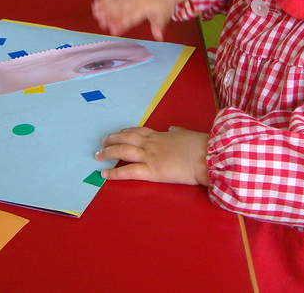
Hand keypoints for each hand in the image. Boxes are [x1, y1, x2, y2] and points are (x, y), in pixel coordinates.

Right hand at [92, 0, 187, 40]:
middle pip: (122, 8)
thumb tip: (159, 37)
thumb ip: (159, 26)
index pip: (132, 17)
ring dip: (105, 4)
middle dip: (110, 15)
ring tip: (95, 11)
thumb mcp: (164, 16)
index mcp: (146, 7)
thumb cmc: (164, 4)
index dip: (122, 24)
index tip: (113, 31)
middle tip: (100, 22)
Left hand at [94, 127, 209, 185]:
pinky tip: (104, 174)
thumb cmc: (200, 145)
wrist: (206, 155)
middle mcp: (152, 143)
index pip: (139, 131)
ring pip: (123, 151)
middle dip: (112, 139)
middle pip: (126, 138)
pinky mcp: (151, 171)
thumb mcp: (187, 134)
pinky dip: (114, 173)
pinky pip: (128, 171)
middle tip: (102, 142)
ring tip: (98, 155)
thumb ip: (178, 132)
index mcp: (161, 136)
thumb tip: (173, 129)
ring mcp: (149, 156)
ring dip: (108, 152)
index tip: (119, 133)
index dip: (126, 132)